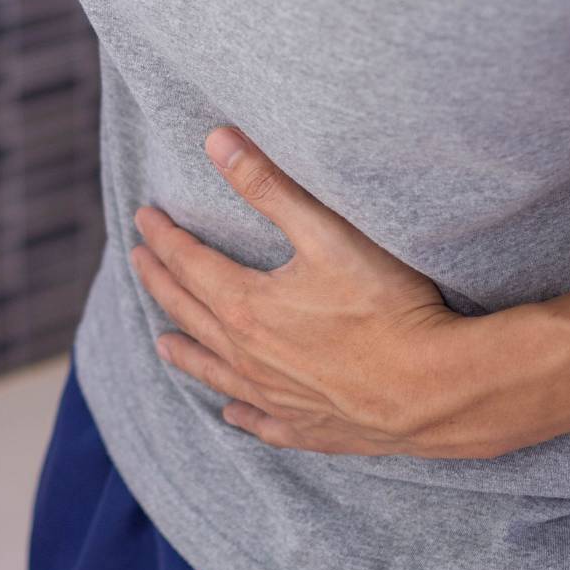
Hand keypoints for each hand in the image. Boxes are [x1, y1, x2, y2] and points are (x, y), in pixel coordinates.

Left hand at [130, 126, 533, 457]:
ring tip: (163, 343)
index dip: (164, 238)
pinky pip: (259, 420)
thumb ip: (268, 187)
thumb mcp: (326, 234)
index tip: (144, 219)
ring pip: (214, 371)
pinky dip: (240, 412)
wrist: (429, 389)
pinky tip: (232, 411)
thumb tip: (217, 141)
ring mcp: (274, 396)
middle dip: (160, 282)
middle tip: (139, 262)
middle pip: (189, 313)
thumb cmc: (385, 306)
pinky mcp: (305, 427)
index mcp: (245, 305)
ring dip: (186, 352)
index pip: (188, 264)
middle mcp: (247, 355)